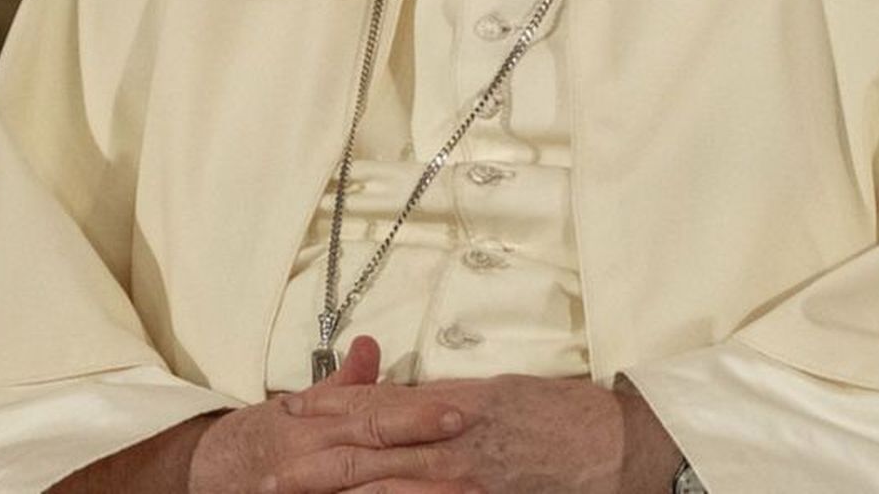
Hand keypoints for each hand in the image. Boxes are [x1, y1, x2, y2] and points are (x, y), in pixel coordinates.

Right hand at [189, 337, 472, 493]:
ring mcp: (305, 491)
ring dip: (408, 492)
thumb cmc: (267, 436)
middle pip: (368, 455)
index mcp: (314, 422)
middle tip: (468, 455)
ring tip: (457, 491)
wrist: (210, 472)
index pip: (369, 413)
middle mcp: (308, 456)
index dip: (413, 414)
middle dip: (418, 454)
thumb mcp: (302, 404)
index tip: (457, 413)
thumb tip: (371, 343)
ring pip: (361, 491)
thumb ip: (344, 382)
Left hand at [270, 373, 681, 493]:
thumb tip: (412, 402)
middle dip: (312, 461)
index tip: (288, 411)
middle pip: (366, 449)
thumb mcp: (499, 393)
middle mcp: (449, 437)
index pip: (376, 405)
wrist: (612, 445)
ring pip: (382, 487)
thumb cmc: (562, 414)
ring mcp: (462, 476)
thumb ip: (451, 401)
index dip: (328, 408)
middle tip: (266, 472)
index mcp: (452, 401)